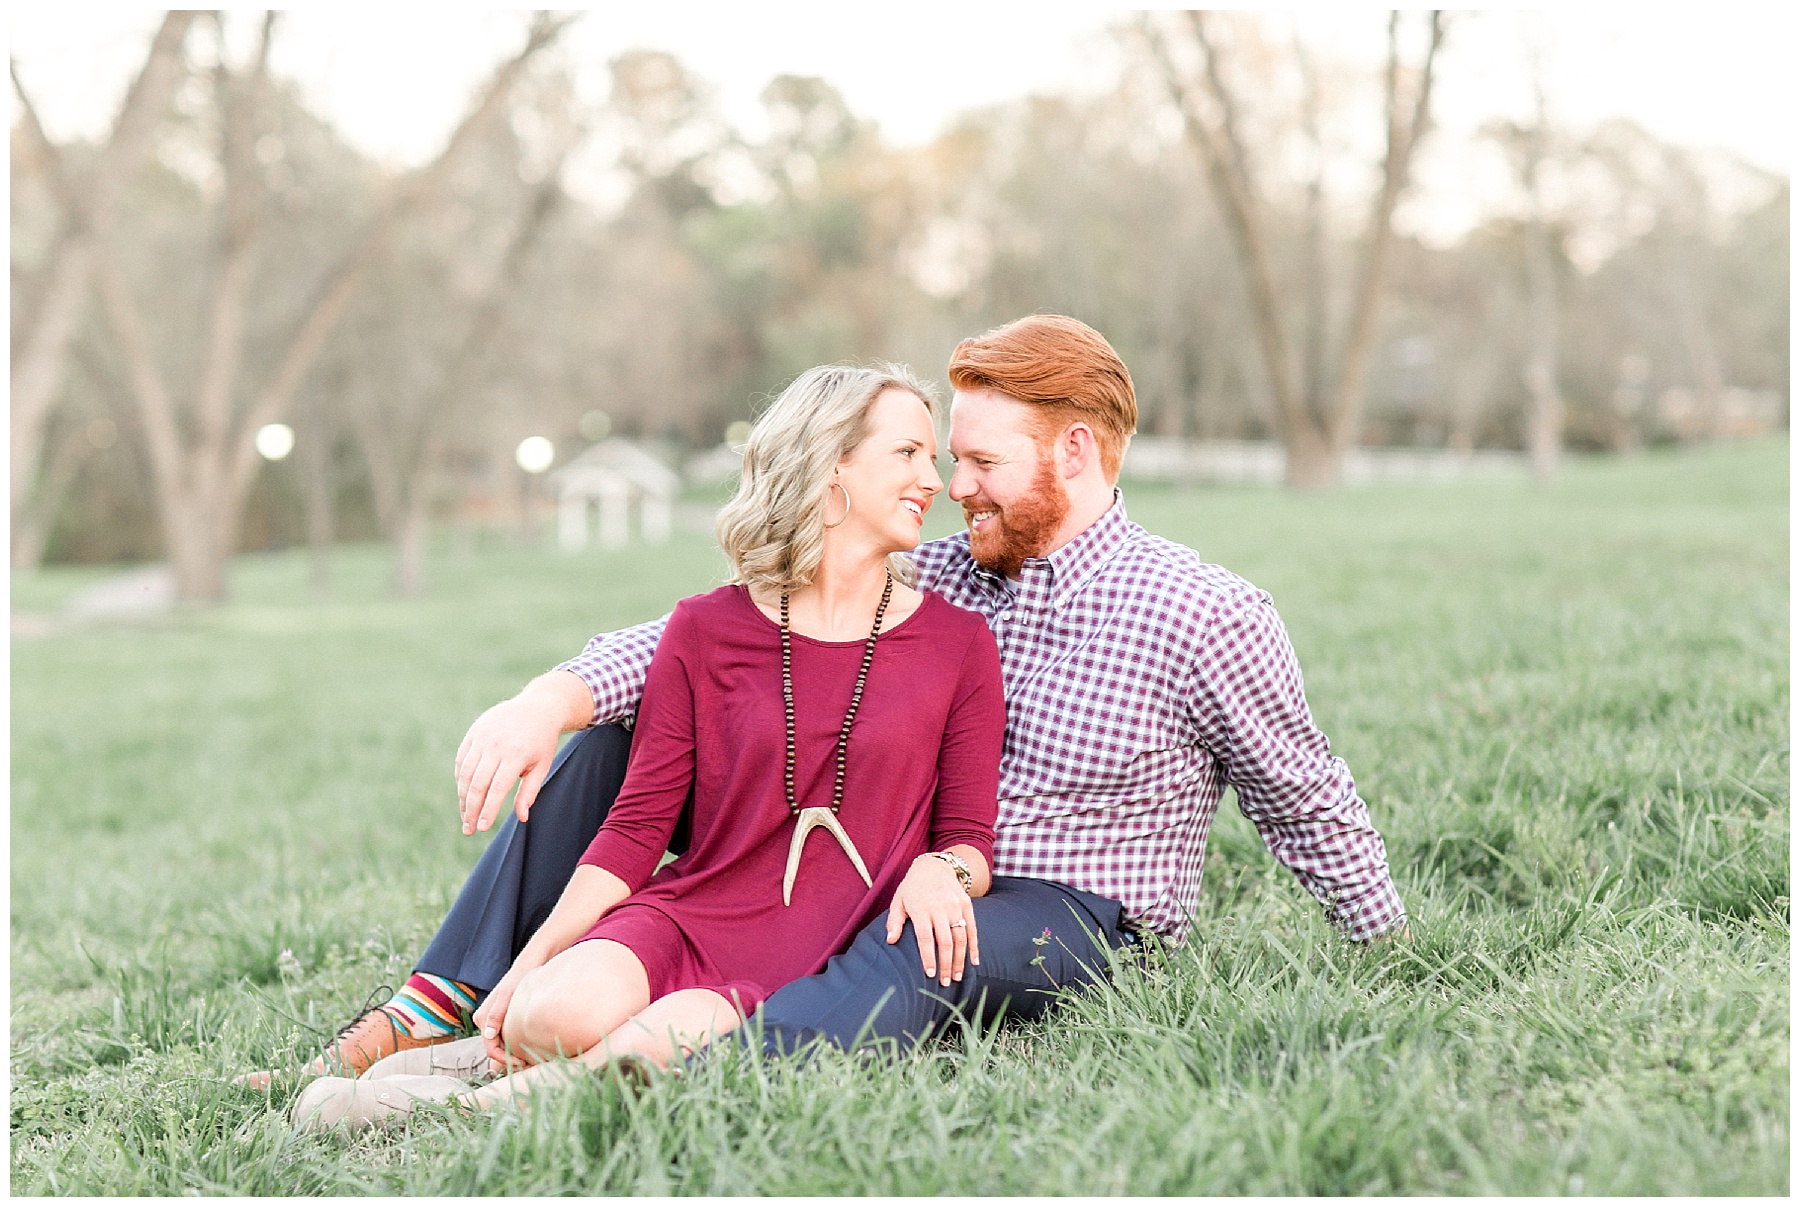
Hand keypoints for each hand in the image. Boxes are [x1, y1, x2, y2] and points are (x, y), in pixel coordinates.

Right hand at [455, 674, 585, 833]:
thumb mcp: (542, 766)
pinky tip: (463, 793)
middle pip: (476, 784)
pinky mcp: (474, 732)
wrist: (538, 707)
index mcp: (516, 754)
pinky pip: (462, 759)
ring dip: (462, 797)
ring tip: (465, 815)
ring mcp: (483, 736)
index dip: (487, 810)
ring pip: (465, 773)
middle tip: (468, 829)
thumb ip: (529, 792)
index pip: (496, 789)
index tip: (481, 828)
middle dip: (470, 810)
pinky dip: (460, 778)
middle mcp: (496, 744)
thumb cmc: (542, 742)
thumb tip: (521, 818)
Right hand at [473, 965, 529, 1066]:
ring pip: (499, 1043)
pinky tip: (528, 1046)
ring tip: (529, 1057)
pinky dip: (513, 1043)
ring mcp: (491, 1020)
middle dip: (509, 1058)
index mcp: (482, 1018)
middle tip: (528, 1064)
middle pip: (494, 1048)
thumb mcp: (507, 996)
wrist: (527, 967)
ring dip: (511, 1052)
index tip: (522, 1063)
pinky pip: (504, 1036)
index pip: (490, 1048)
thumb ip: (497, 1014)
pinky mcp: (500, 1019)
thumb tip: (489, 1034)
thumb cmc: (518, 980)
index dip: (504, 1059)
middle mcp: (484, 1021)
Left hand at [885, 855, 977, 986]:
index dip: (928, 958)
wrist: (934, 866)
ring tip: (957, 977)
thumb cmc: (912, 887)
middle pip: (945, 941)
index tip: (930, 975)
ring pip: (961, 937)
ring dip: (960, 960)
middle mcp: (940, 907)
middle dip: (946, 964)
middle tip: (945, 983)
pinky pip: (972, 928)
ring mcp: (956, 906)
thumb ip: (894, 921)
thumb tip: (890, 941)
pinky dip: (974, 946)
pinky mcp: (967, 904)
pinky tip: (974, 962)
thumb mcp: (898, 900)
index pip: (926, 938)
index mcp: (921, 908)